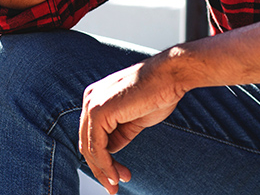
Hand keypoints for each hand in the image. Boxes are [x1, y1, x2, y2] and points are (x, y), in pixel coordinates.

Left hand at [79, 54, 184, 193]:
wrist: (171, 75)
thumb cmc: (159, 92)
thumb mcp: (134, 119)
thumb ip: (119, 133)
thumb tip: (109, 152)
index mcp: (97, 96)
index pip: (92, 135)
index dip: (102, 159)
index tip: (118, 175)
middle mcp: (90, 98)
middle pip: (88, 142)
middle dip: (101, 167)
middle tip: (114, 186)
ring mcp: (93, 103)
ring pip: (90, 147)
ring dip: (103, 170)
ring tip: (116, 184)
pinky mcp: (99, 111)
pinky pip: (97, 146)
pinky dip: (105, 164)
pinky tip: (116, 175)